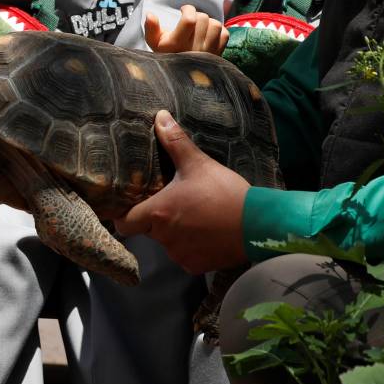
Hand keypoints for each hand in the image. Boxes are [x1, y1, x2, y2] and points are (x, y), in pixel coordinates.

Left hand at [115, 110, 249, 273]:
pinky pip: (185, 256)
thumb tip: (160, 116)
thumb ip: (175, 142)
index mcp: (157, 212)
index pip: (124, 223)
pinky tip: (207, 232)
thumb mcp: (198, 164)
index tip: (132, 206)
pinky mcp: (195, 266)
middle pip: (147, 230)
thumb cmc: (224, 192)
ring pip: (167, 243)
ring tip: (195, 215)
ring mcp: (179, 254)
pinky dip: (192, 247)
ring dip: (175, 232)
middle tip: (174, 203)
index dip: (125, 215)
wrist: (259, 224)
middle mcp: (163, 238)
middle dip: (157, 218)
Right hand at [144, 4, 228, 54]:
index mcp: (177, 44)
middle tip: (190, 20)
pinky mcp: (218, 55)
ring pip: (215, 24)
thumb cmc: (166, 55)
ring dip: (208, 22)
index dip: (188, 9)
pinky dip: (218, 31)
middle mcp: (194, 49)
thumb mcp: (154, 43)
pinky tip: (208, 34)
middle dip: (196, 15)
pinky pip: (224, 34)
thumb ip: (151, 29)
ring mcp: (208, 52)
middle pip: (203, 18)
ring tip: (200, 27)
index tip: (183, 10)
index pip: (190, 19)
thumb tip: (150, 14)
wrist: (179, 77)